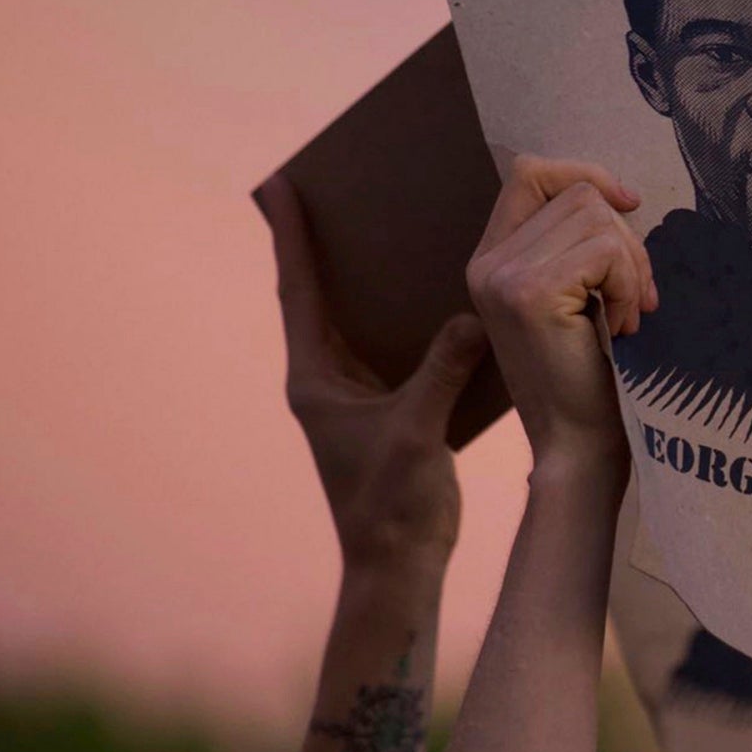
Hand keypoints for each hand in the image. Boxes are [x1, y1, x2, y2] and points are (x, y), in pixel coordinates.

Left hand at [256, 172, 487, 572]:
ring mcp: (356, 394)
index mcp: (316, 379)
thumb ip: (442, 371)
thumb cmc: (392, 506)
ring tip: (380, 228)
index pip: (300, 292)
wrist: (396, 567)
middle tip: (326, 187)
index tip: (278, 184)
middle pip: (321, 295)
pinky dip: (406, 315)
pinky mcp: (388, 408)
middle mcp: (328, 379)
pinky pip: (394, 345)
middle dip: (322, 242)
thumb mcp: (416, 432)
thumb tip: (474, 315)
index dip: (290, 236)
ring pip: (356, 319)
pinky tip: (436, 295)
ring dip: (365, 277)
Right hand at [463, 156, 655, 472]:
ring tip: (626, 316)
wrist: (579, 446)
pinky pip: (605, 252)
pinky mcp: (529, 292)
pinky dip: (630, 286)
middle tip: (637, 298)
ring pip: (595, 217)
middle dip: (626, 239)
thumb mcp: (578, 296)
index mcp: (492, 259)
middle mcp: (486, 262)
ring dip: (631, 266)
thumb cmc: (590, 375)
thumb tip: (619, 195)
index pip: (530, 172)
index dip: (585, 174)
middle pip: (577, 194)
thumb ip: (577, 245)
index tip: (629, 204)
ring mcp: (502, 275)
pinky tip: (623, 326)